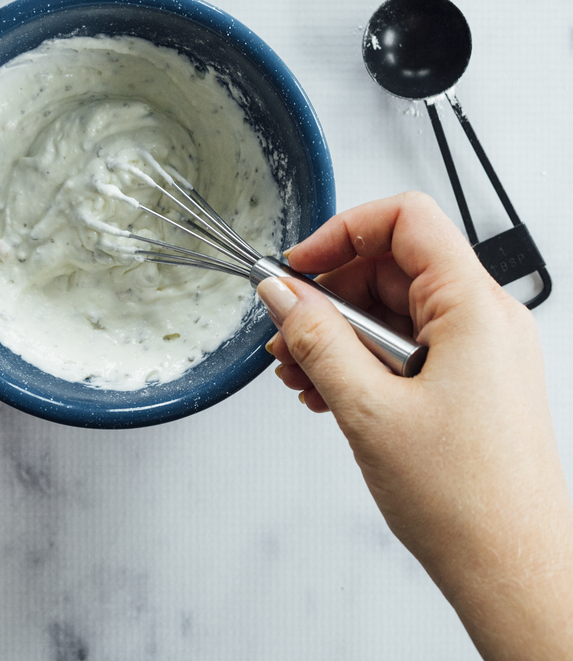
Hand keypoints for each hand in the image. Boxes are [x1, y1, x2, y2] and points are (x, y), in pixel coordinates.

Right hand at [257, 192, 572, 660]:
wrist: (512, 573)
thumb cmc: (467, 501)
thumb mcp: (367, 408)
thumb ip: (316, 338)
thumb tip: (281, 292)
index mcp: (474, 308)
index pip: (406, 219)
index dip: (344, 231)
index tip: (300, 266)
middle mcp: (482, 320)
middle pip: (389, 266)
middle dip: (328, 295)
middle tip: (286, 334)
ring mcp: (474, 350)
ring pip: (388, 310)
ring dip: (335, 334)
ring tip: (300, 374)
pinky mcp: (463, 378)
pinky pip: (399, 346)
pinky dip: (357, 360)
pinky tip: (326, 390)